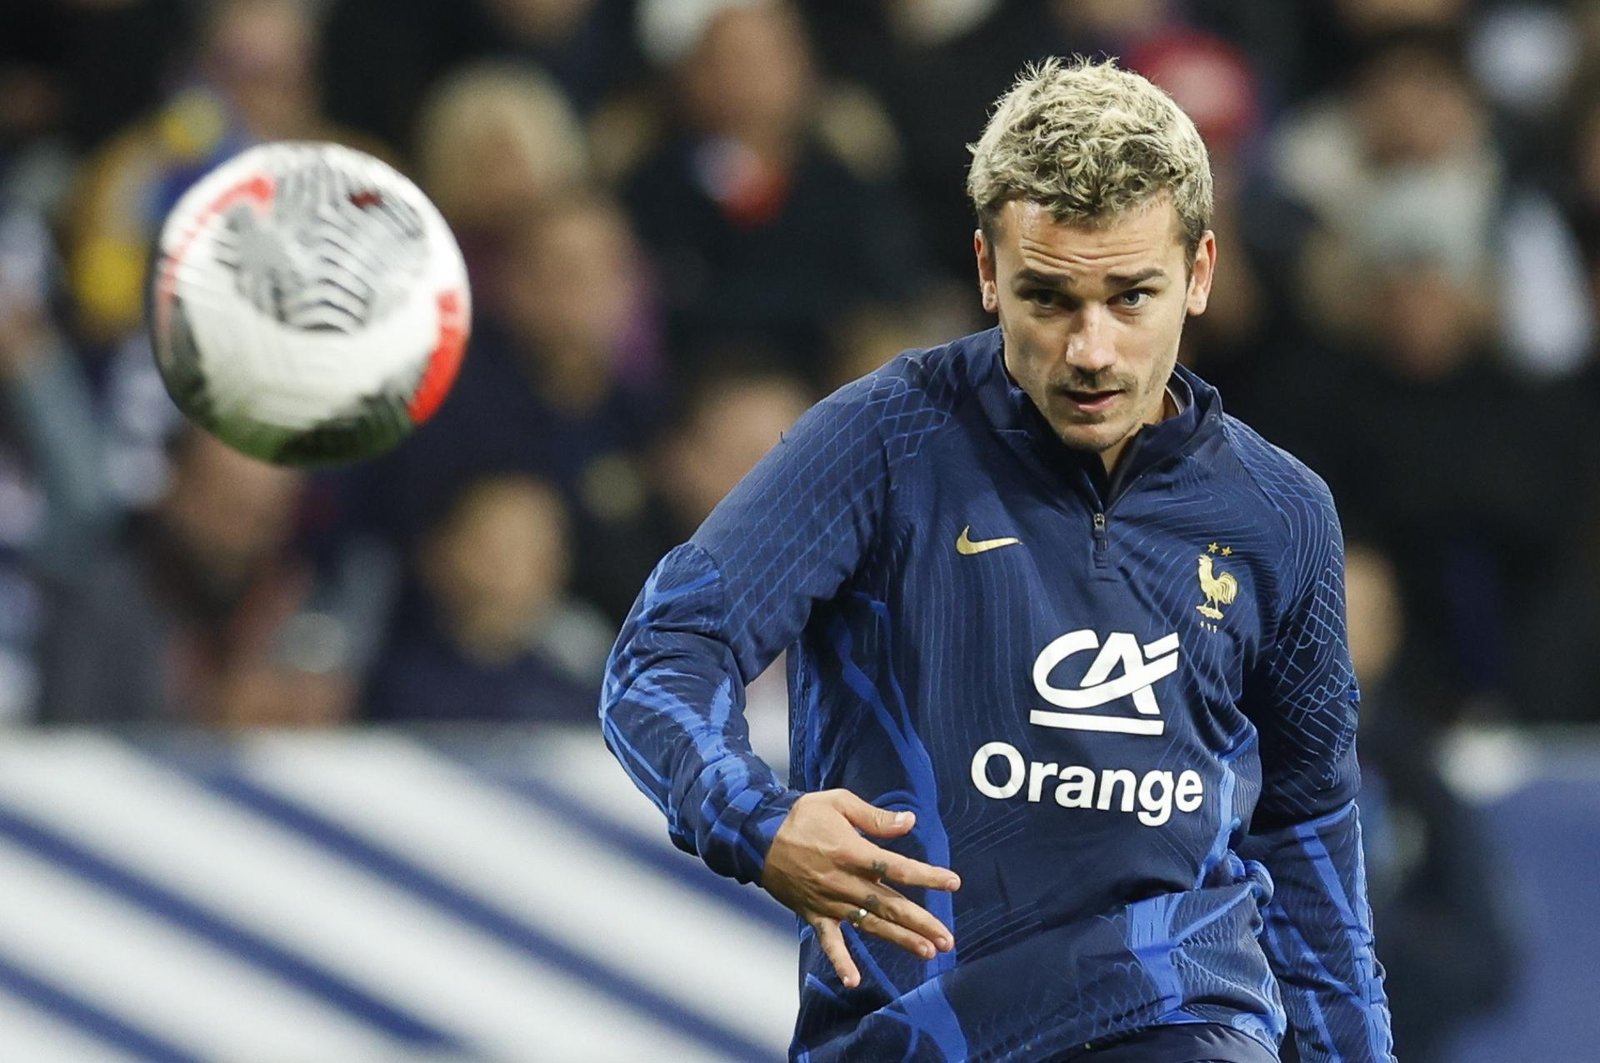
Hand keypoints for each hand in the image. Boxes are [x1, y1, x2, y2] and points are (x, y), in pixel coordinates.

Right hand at [762, 790, 960, 987]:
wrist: (757, 837)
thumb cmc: (801, 816)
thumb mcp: (838, 802)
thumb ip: (874, 816)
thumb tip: (909, 822)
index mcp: (852, 852)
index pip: (897, 868)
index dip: (927, 876)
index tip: (953, 883)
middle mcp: (844, 882)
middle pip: (889, 904)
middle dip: (921, 922)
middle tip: (947, 939)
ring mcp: (829, 901)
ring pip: (870, 924)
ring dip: (899, 939)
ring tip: (927, 952)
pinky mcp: (814, 913)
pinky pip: (828, 942)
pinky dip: (839, 961)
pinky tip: (853, 981)